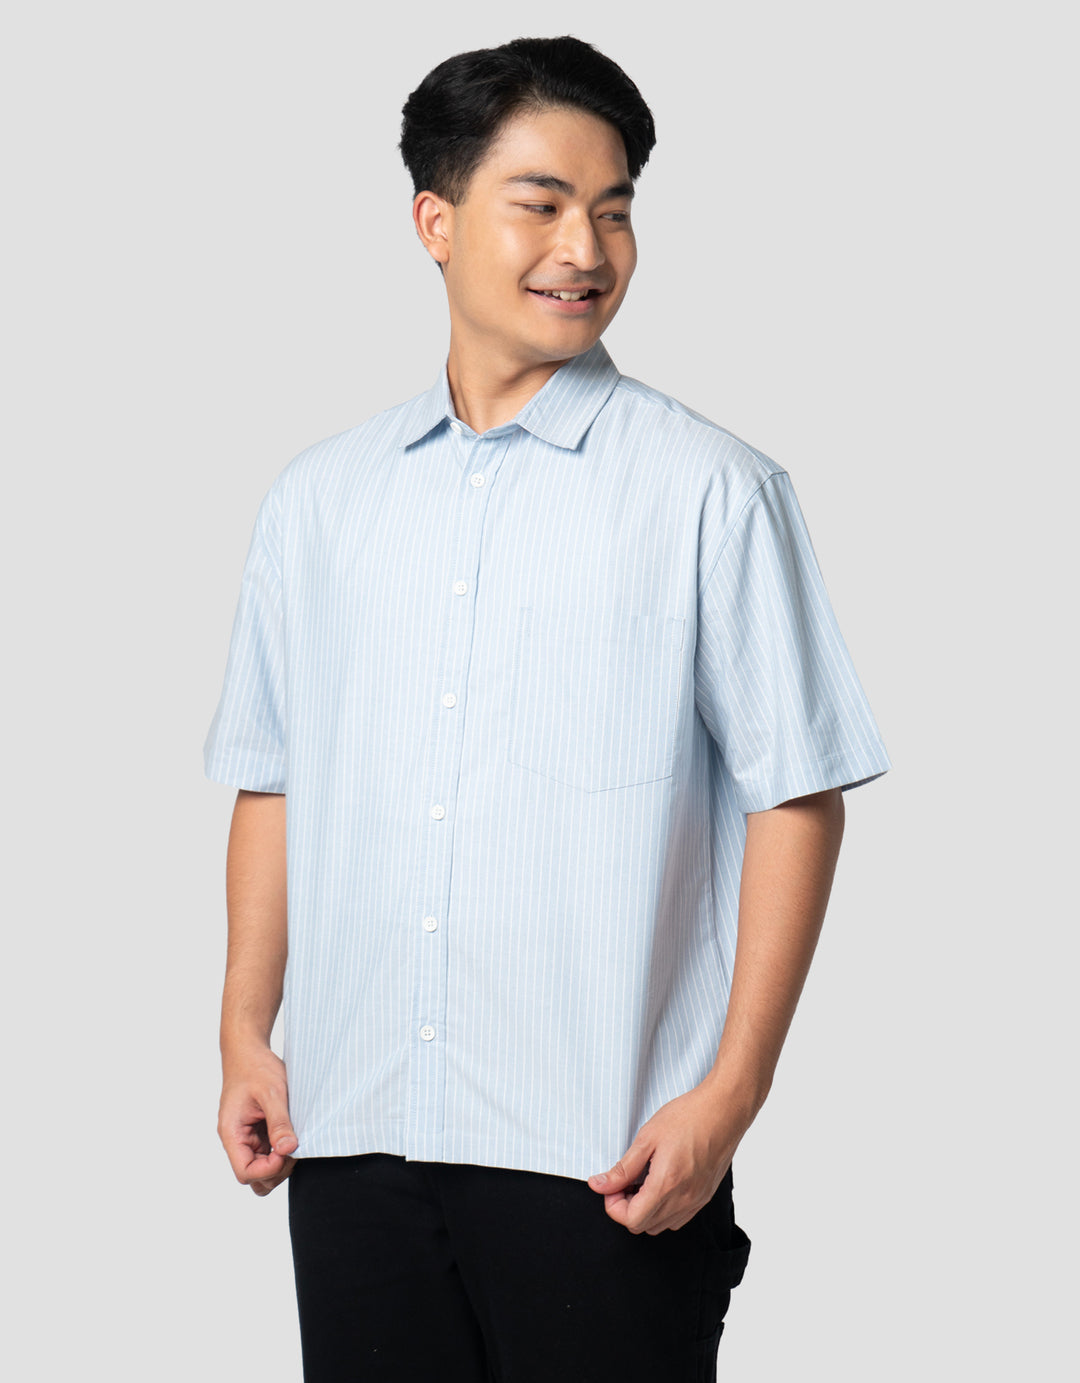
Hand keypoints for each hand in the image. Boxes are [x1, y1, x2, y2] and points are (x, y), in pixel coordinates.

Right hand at [218, 1045, 298, 1196]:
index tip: (287, 1151)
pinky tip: (291, 1134)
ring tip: (293, 1140)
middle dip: (277, 1169)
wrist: (249, 1053)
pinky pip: (268, 1154)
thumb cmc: (256, 1068)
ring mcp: (247, 1138)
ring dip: (280, 1162)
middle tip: (295, 1146)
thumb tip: (288, 1149)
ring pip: (262, 1169)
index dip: (269, 1169)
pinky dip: (281, 1151)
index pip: (245, 1172)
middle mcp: (237, 1140)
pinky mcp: (257, 1134)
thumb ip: (279, 1122)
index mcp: (232, 1133)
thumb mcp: (272, 1092)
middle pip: (254, 1177)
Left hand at [587, 1078, 754, 1234]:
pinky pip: (678, 1218)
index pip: (631, 1220)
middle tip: (624, 1181)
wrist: (723, 1110)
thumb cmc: (688, 1117)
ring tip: (642, 1181)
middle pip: (644, 1226)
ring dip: (645, 1210)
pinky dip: (663, 1209)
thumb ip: (623, 1168)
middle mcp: (683, 1200)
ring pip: (661, 1225)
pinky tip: (660, 1183)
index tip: (611, 1186)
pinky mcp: (704, 1197)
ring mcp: (696, 1201)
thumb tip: (599, 1185)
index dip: (613, 1206)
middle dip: (626, 1208)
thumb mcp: (647, 1138)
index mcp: (666, 1185)